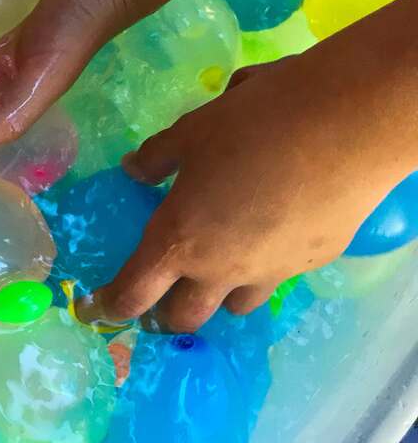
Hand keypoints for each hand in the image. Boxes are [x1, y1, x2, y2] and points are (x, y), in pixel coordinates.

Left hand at [88, 54, 405, 331]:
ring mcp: (271, 271)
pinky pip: (277, 276)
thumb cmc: (255, 124)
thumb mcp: (192, 131)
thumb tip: (132, 169)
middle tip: (156, 295)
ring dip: (215, 295)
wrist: (350, 125)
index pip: (133, 293)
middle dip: (162, 314)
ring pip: (234, 305)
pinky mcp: (312, 261)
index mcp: (179, 241)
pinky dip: (262, 266)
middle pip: (183, 318)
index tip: (93, 312)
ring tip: (213, 269)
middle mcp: (222, 269)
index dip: (108, 307)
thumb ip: (157, 158)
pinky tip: (267, 233)